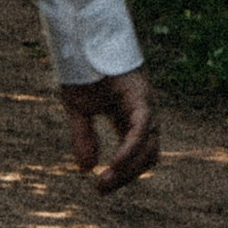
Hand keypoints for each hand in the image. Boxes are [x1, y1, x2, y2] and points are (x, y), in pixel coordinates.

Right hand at [61, 67, 158, 194]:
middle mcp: (142, 114)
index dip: (122, 174)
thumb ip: (83, 137)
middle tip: (101, 189)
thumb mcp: (78, 109)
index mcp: (129, 117)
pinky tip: (114, 163)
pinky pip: (141, 130)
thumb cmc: (81, 69)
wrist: (81, 38)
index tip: (99, 188)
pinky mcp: (140, 96)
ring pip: (149, 149)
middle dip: (127, 177)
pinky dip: (130, 150)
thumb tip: (87, 169)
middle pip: (148, 157)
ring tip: (105, 182)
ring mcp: (144, 105)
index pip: (136, 154)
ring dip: (130, 170)